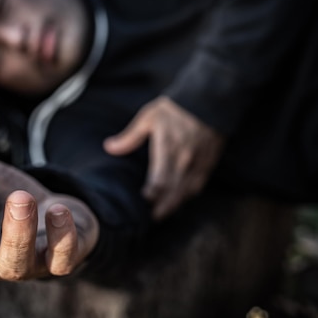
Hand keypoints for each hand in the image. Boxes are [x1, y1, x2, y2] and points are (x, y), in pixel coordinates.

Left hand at [104, 96, 224, 219]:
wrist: (208, 99)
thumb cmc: (174, 108)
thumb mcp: (148, 117)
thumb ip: (130, 137)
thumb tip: (109, 147)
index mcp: (167, 149)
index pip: (159, 182)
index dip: (151, 196)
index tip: (143, 200)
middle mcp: (184, 159)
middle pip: (173, 192)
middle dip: (162, 207)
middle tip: (152, 217)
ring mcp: (197, 163)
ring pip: (186, 191)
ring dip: (175, 204)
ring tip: (164, 214)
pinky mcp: (208, 162)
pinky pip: (199, 185)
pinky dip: (188, 195)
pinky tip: (181, 200)